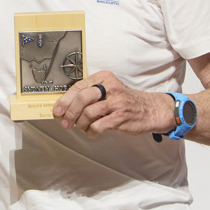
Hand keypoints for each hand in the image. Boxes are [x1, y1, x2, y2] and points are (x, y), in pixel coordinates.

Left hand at [53, 70, 173, 137]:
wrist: (152, 110)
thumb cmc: (126, 101)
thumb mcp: (109, 90)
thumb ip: (91, 94)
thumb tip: (66, 106)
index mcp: (104, 78)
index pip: (78, 87)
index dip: (65, 100)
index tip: (58, 110)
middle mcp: (110, 87)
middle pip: (81, 98)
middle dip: (70, 112)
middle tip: (66, 122)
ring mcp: (116, 102)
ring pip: (88, 113)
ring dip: (81, 124)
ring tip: (82, 127)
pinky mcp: (120, 117)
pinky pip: (98, 125)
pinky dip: (91, 131)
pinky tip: (93, 132)